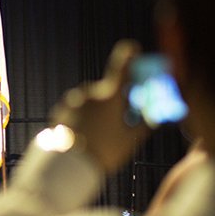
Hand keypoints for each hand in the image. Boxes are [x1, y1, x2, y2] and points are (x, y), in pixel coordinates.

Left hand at [51, 40, 150, 171]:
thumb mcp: (130, 140)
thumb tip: (155, 115)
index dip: (130, 54)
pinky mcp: (60, 110)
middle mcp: (90, 92)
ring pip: (91, 102)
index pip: (123, 65)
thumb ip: (145, 123)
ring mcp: (73, 100)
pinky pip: (76, 110)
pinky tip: (83, 136)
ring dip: (96, 112)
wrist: (67, 166)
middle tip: (117, 124)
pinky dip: (81, 118)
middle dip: (114, 102)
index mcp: (110, 96)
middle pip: (107, 91)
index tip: (133, 49)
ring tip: (97, 137)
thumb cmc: (104, 153)